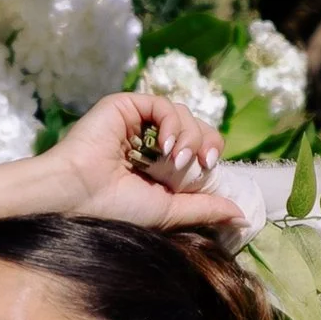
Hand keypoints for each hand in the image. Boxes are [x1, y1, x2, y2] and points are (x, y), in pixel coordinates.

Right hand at [35, 92, 245, 232]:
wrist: (78, 197)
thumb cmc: (115, 209)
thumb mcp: (170, 211)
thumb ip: (205, 209)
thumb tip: (242, 216)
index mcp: (159, 167)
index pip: (199, 148)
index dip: (211, 153)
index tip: (210, 167)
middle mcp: (150, 143)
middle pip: (196, 127)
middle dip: (205, 142)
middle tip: (200, 163)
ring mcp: (138, 123)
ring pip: (183, 114)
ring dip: (189, 136)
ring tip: (177, 160)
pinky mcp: (125, 106)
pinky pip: (163, 104)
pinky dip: (173, 122)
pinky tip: (167, 145)